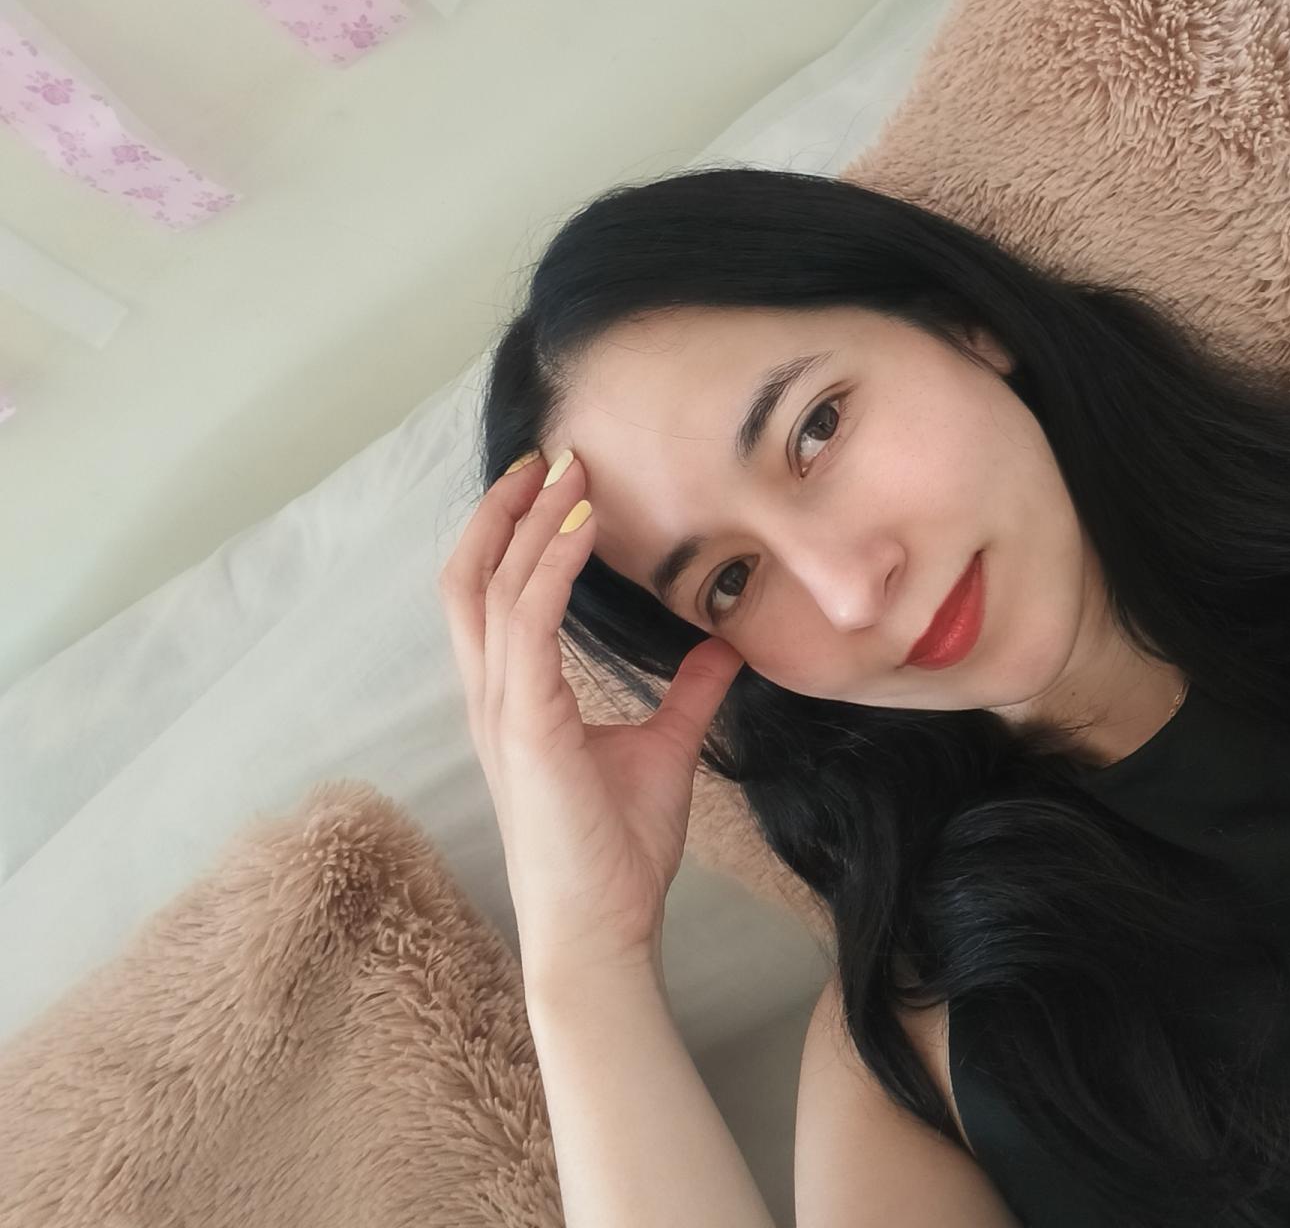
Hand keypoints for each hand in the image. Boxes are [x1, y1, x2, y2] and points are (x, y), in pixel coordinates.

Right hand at [438, 448, 745, 984]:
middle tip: (550, 453)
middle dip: (504, 509)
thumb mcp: (664, 750)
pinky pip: (528, 624)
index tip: (556, 481)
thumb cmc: (617, 852)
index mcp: (514, 699)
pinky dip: (551, 568)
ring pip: (492, 587)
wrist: (603, 929)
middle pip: (471, 576)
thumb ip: (688, 695)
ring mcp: (501, 710)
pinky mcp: (525, 727)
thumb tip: (725, 647)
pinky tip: (585, 530)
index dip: (513, 532)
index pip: (492, 593)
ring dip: (529, 522)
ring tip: (569, 471)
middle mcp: (493, 696)